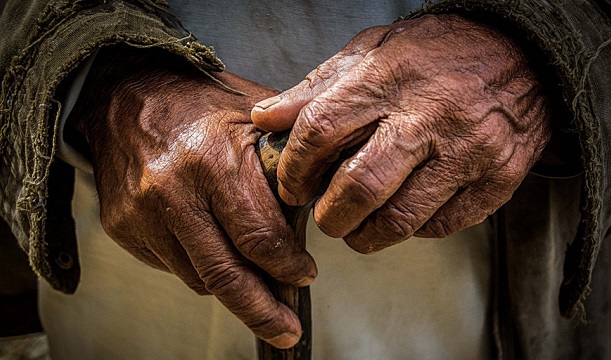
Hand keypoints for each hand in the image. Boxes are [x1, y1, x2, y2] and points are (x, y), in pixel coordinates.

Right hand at [68, 47, 316, 347]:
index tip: (305, 276)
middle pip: (226, 275)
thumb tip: (323, 200)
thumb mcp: (253, 114)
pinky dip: (200, 268)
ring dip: (233, 289)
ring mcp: (142, 213)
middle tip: (286, 331)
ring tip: (257, 288)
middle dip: (263, 312)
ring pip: (198, 278)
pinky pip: (172, 267)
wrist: (124, 95)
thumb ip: (288, 157)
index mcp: (214, 159)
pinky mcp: (123, 228)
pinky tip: (214, 251)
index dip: (289, 267)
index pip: (261, 238)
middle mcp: (173, 190)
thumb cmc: (198, 102)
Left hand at [252, 14, 551, 252]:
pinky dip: (412, 230)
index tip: (292, 187)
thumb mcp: (372, 52)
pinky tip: (403, 212)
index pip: (321, 131)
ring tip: (357, 227)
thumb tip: (267, 118)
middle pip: (361, 187)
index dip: (295, 169)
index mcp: (389, 79)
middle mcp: (429, 117)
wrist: (521, 54)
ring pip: (401, 219)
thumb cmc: (437, 53)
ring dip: (366, 235)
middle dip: (330, 217)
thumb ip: (316, 87)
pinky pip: (440, 225)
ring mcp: (468, 152)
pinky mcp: (497, 180)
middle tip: (324, 217)